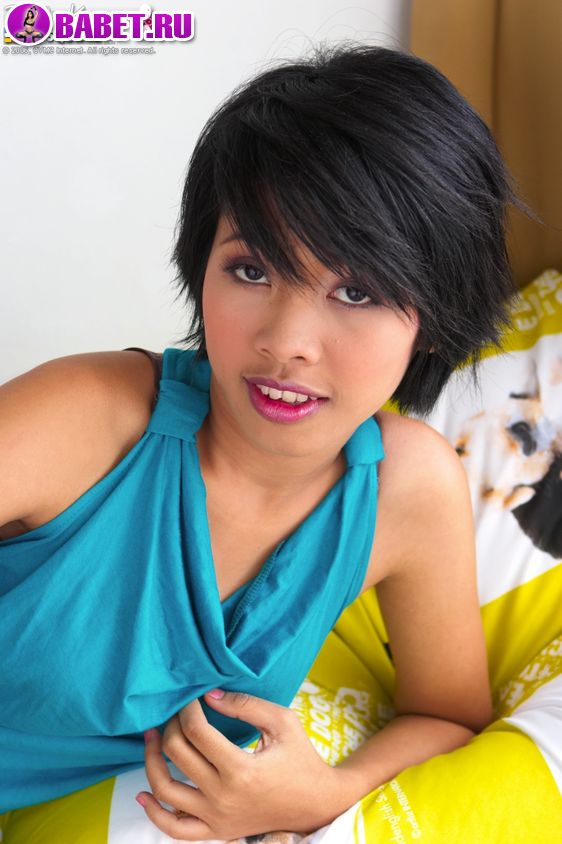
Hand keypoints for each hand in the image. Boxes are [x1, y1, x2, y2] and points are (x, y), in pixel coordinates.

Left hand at [136, 690, 353, 840]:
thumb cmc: (301, 757)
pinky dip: (154, 814)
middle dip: (171, 726)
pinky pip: (174, 830)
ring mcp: (216, 818)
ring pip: (165, 791)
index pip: (196, 732)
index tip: (191, 697)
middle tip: (177, 712)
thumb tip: (209, 695)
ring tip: (152, 739)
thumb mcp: (282, 722)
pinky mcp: (215, 831)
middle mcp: (223, 797)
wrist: (316, 803)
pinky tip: (143, 794)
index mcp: (240, 770)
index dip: (187, 709)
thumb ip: (245, 705)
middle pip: (177, 754)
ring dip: (151, 760)